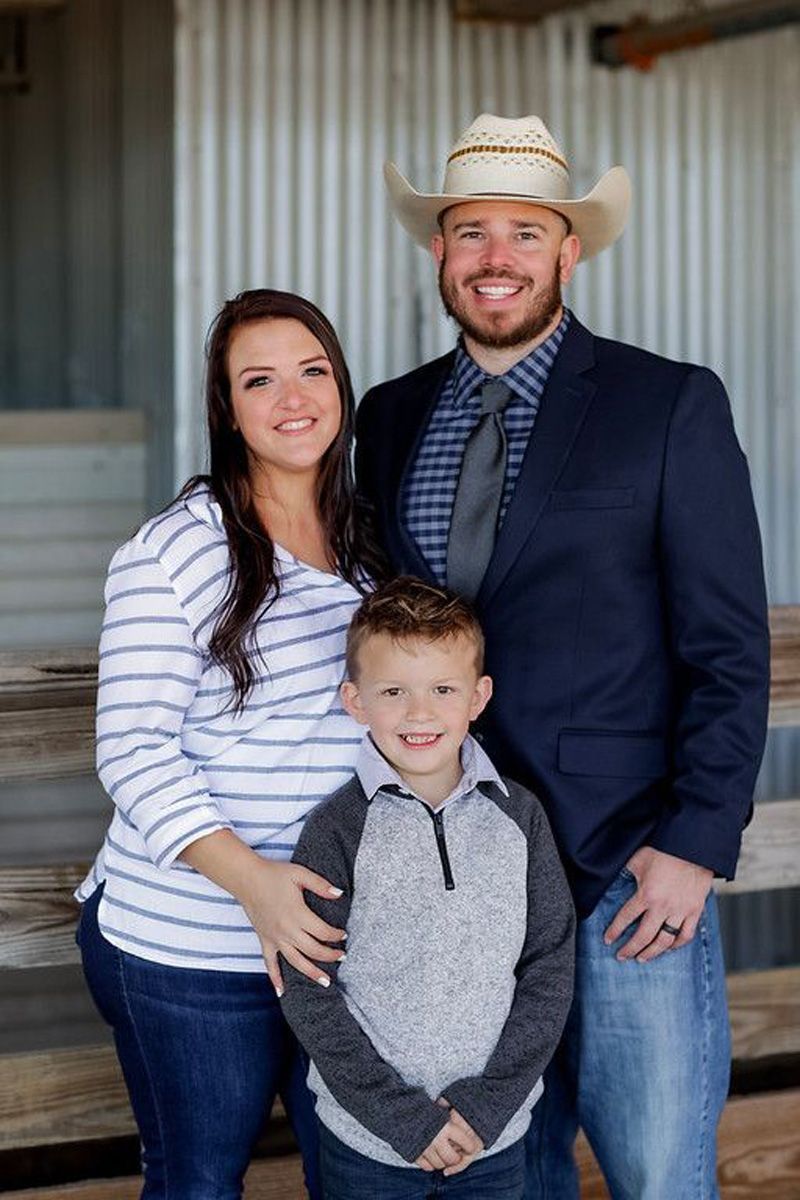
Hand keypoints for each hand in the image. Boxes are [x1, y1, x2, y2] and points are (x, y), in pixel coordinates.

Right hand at [240, 859, 345, 994]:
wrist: (247, 879)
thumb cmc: (275, 874)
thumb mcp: (300, 874)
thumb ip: (321, 885)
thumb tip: (340, 894)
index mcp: (298, 914)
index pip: (322, 932)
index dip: (336, 935)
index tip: (344, 934)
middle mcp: (287, 930)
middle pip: (313, 950)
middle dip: (330, 955)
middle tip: (342, 956)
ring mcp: (274, 938)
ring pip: (296, 962)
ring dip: (311, 973)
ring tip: (326, 982)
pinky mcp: (264, 940)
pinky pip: (269, 964)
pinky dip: (275, 979)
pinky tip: (282, 992)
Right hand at [415, 1102, 482, 1172]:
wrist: (401, 1110)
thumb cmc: (423, 1109)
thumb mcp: (441, 1109)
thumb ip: (452, 1119)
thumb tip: (466, 1127)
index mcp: (446, 1126)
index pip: (466, 1143)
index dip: (469, 1146)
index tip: (469, 1146)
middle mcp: (437, 1139)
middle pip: (453, 1159)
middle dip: (455, 1159)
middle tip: (455, 1154)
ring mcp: (425, 1148)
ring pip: (440, 1165)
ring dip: (442, 1162)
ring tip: (442, 1154)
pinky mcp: (415, 1154)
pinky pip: (427, 1167)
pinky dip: (430, 1164)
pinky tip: (431, 1156)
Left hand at [604, 846, 712, 962]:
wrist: (693, 846)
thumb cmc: (664, 850)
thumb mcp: (638, 860)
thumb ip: (626, 873)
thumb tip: (611, 879)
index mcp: (646, 894)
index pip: (626, 918)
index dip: (614, 931)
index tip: (608, 940)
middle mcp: (663, 906)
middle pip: (644, 936)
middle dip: (630, 949)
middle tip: (621, 956)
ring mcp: (680, 910)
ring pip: (665, 941)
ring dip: (652, 952)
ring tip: (642, 958)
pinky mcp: (695, 910)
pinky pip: (686, 935)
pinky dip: (677, 945)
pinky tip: (668, 948)